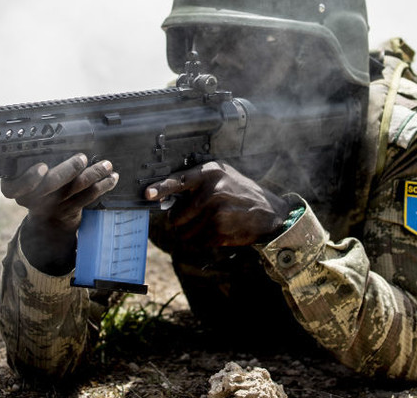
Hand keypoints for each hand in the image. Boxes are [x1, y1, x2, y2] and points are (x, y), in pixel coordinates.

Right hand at [1, 153, 118, 273]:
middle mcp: (35, 199)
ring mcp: (54, 206)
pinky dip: (103, 185)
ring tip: (107, 165)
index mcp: (18, 188)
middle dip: (68, 169)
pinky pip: (89, 197)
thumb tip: (61, 138)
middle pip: (51, 184)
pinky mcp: (71, 211)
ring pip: (75, 188)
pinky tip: (112, 178)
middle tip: (82, 158)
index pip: (17, 186)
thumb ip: (35, 164)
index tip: (42, 167)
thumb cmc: (39, 189)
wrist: (48, 222)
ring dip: (94, 174)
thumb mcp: (29, 180)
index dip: (29, 178)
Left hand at [144, 161, 288, 246]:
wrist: (268, 211)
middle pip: (176, 216)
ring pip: (184, 232)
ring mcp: (216, 214)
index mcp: (210, 174)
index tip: (148, 194)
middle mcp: (212, 193)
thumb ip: (196, 180)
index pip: (179, 181)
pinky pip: (197, 242)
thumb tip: (166, 193)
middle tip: (193, 215)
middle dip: (179, 220)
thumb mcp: (222, 174)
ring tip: (207, 222)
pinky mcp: (220, 232)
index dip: (161, 188)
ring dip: (189, 232)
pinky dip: (201, 240)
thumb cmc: (240, 190)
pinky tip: (216, 230)